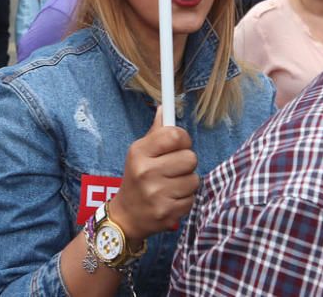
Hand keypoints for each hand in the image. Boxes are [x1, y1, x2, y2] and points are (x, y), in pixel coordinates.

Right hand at [108, 107, 198, 243]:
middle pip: (190, 158)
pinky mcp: (167, 212)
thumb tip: (165, 107)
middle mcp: (146, 172)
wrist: (127, 215)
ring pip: (194, 179)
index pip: (175, 135)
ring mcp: (157, 194)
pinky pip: (192, 199)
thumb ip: (156, 132)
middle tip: (175, 168)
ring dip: (187, 182)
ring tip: (172, 185)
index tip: (180, 144)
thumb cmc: (137, 177)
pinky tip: (171, 199)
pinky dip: (185, 199)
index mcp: (139, 152)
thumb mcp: (140, 152)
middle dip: (186, 163)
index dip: (183, 139)